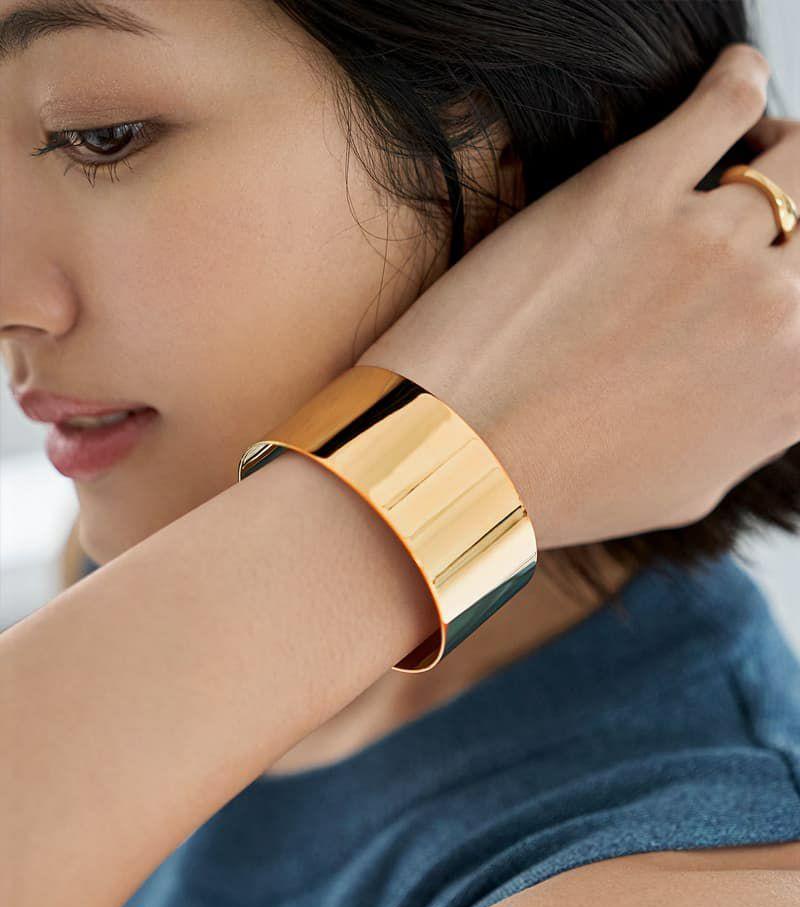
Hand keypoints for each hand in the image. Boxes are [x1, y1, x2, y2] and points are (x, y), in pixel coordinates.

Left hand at [358, 43, 799, 549]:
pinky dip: (739, 83)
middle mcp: (776, 312)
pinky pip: (729, 94)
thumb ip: (755, 419)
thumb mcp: (693, 485)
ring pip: (795, 151)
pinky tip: (728, 91)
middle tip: (763, 210)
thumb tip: (772, 377)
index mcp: (793, 389)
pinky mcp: (636, 186)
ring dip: (772, 151)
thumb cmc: (566, 487)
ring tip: (737, 158)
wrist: (459, 462)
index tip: (783, 267)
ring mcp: (712, 243)